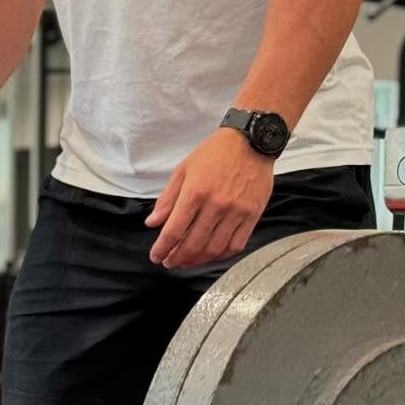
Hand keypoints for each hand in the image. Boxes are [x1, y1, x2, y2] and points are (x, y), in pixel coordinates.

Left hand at [145, 127, 273, 268]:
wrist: (251, 141)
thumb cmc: (215, 153)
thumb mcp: (183, 170)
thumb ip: (167, 199)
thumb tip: (152, 223)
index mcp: (195, 192)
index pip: (174, 230)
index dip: (162, 249)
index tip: (156, 256)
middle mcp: (216, 205)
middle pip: (193, 244)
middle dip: (178, 258)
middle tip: (170, 262)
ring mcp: (236, 212)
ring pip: (215, 249)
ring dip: (198, 260)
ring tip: (187, 261)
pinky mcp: (252, 215)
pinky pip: (236, 245)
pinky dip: (222, 255)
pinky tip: (211, 255)